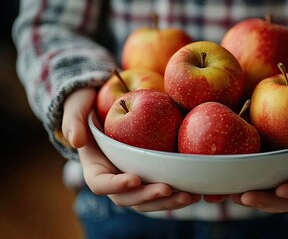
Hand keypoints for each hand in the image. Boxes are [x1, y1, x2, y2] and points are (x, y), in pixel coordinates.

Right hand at [61, 87, 200, 211]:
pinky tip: (196, 187)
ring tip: (189, 196)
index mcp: (95, 168)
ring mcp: (134, 179)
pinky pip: (163, 188)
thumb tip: (77, 141)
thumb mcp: (76, 106)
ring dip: (168, 201)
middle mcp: (115, 179)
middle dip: (149, 197)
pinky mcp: (151, 174)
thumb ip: (72, 121)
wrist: (105, 104)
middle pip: (130, 198)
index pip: (101, 184)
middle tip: (168, 189)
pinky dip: (178, 191)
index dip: (117, 185)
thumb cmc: (87, 105)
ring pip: (149, 199)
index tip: (134, 178)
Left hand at [228, 114, 287, 212]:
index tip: (282, 189)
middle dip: (265, 201)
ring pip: (264, 193)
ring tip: (224, 194)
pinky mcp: (266, 168)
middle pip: (284, 200)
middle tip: (245, 197)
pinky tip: (219, 180)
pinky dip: (236, 181)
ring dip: (244, 196)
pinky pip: (252, 178)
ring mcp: (282, 177)